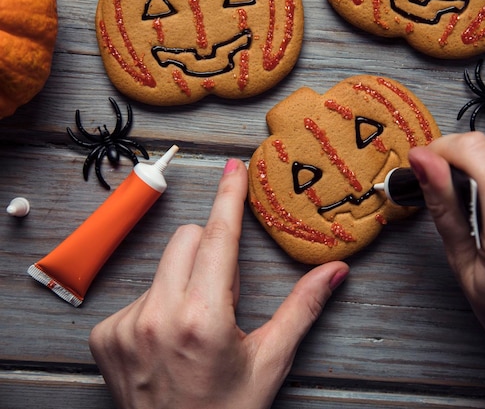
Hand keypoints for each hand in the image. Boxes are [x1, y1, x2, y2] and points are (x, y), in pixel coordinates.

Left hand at [89, 159, 349, 408]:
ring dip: (185, 281)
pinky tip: (169, 340)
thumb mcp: (270, 362)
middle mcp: (157, 316)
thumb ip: (303, 309)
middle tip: (225, 294)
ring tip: (195, 327)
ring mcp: (125, 325)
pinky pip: (138, 294)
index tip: (233, 167)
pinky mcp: (105, 335)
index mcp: (203, 319)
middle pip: (186, 239)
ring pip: (163, 268)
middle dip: (210, 250)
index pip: (218, 237)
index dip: (229, 197)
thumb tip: (334, 271)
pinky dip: (159, 305)